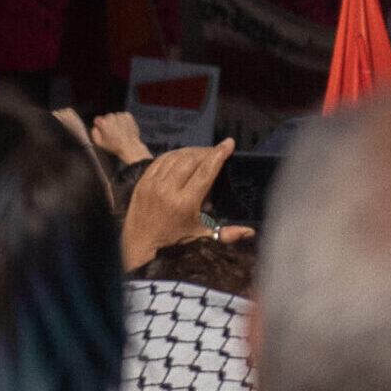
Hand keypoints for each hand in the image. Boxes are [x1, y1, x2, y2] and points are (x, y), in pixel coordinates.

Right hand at [88, 111, 152, 165]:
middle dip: (108, 124)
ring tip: (119, 132)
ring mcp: (120, 115)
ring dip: (116, 122)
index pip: (97, 120)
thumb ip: (94, 133)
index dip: (99, 126)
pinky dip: (123, 121)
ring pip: (115, 116)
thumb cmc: (115, 146)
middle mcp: (111, 116)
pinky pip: (123, 116)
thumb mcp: (99, 143)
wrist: (130, 147)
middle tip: (112, 133)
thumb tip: (95, 127)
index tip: (103, 131)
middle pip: (106, 117)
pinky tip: (124, 129)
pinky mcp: (128, 115)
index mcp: (103, 122)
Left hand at [121, 139, 254, 269]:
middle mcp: (167, 191)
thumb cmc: (172, 243)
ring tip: (203, 153)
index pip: (205, 171)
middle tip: (217, 152)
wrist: (140, 247)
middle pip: (191, 159)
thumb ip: (227, 234)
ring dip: (191, 151)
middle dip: (207, 152)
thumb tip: (250, 232)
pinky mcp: (143, 182)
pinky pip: (161, 160)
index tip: (229, 144)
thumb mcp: (201, 238)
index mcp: (184, 204)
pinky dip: (175, 155)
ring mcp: (152, 185)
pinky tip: (184, 157)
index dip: (219, 154)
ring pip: (175, 156)